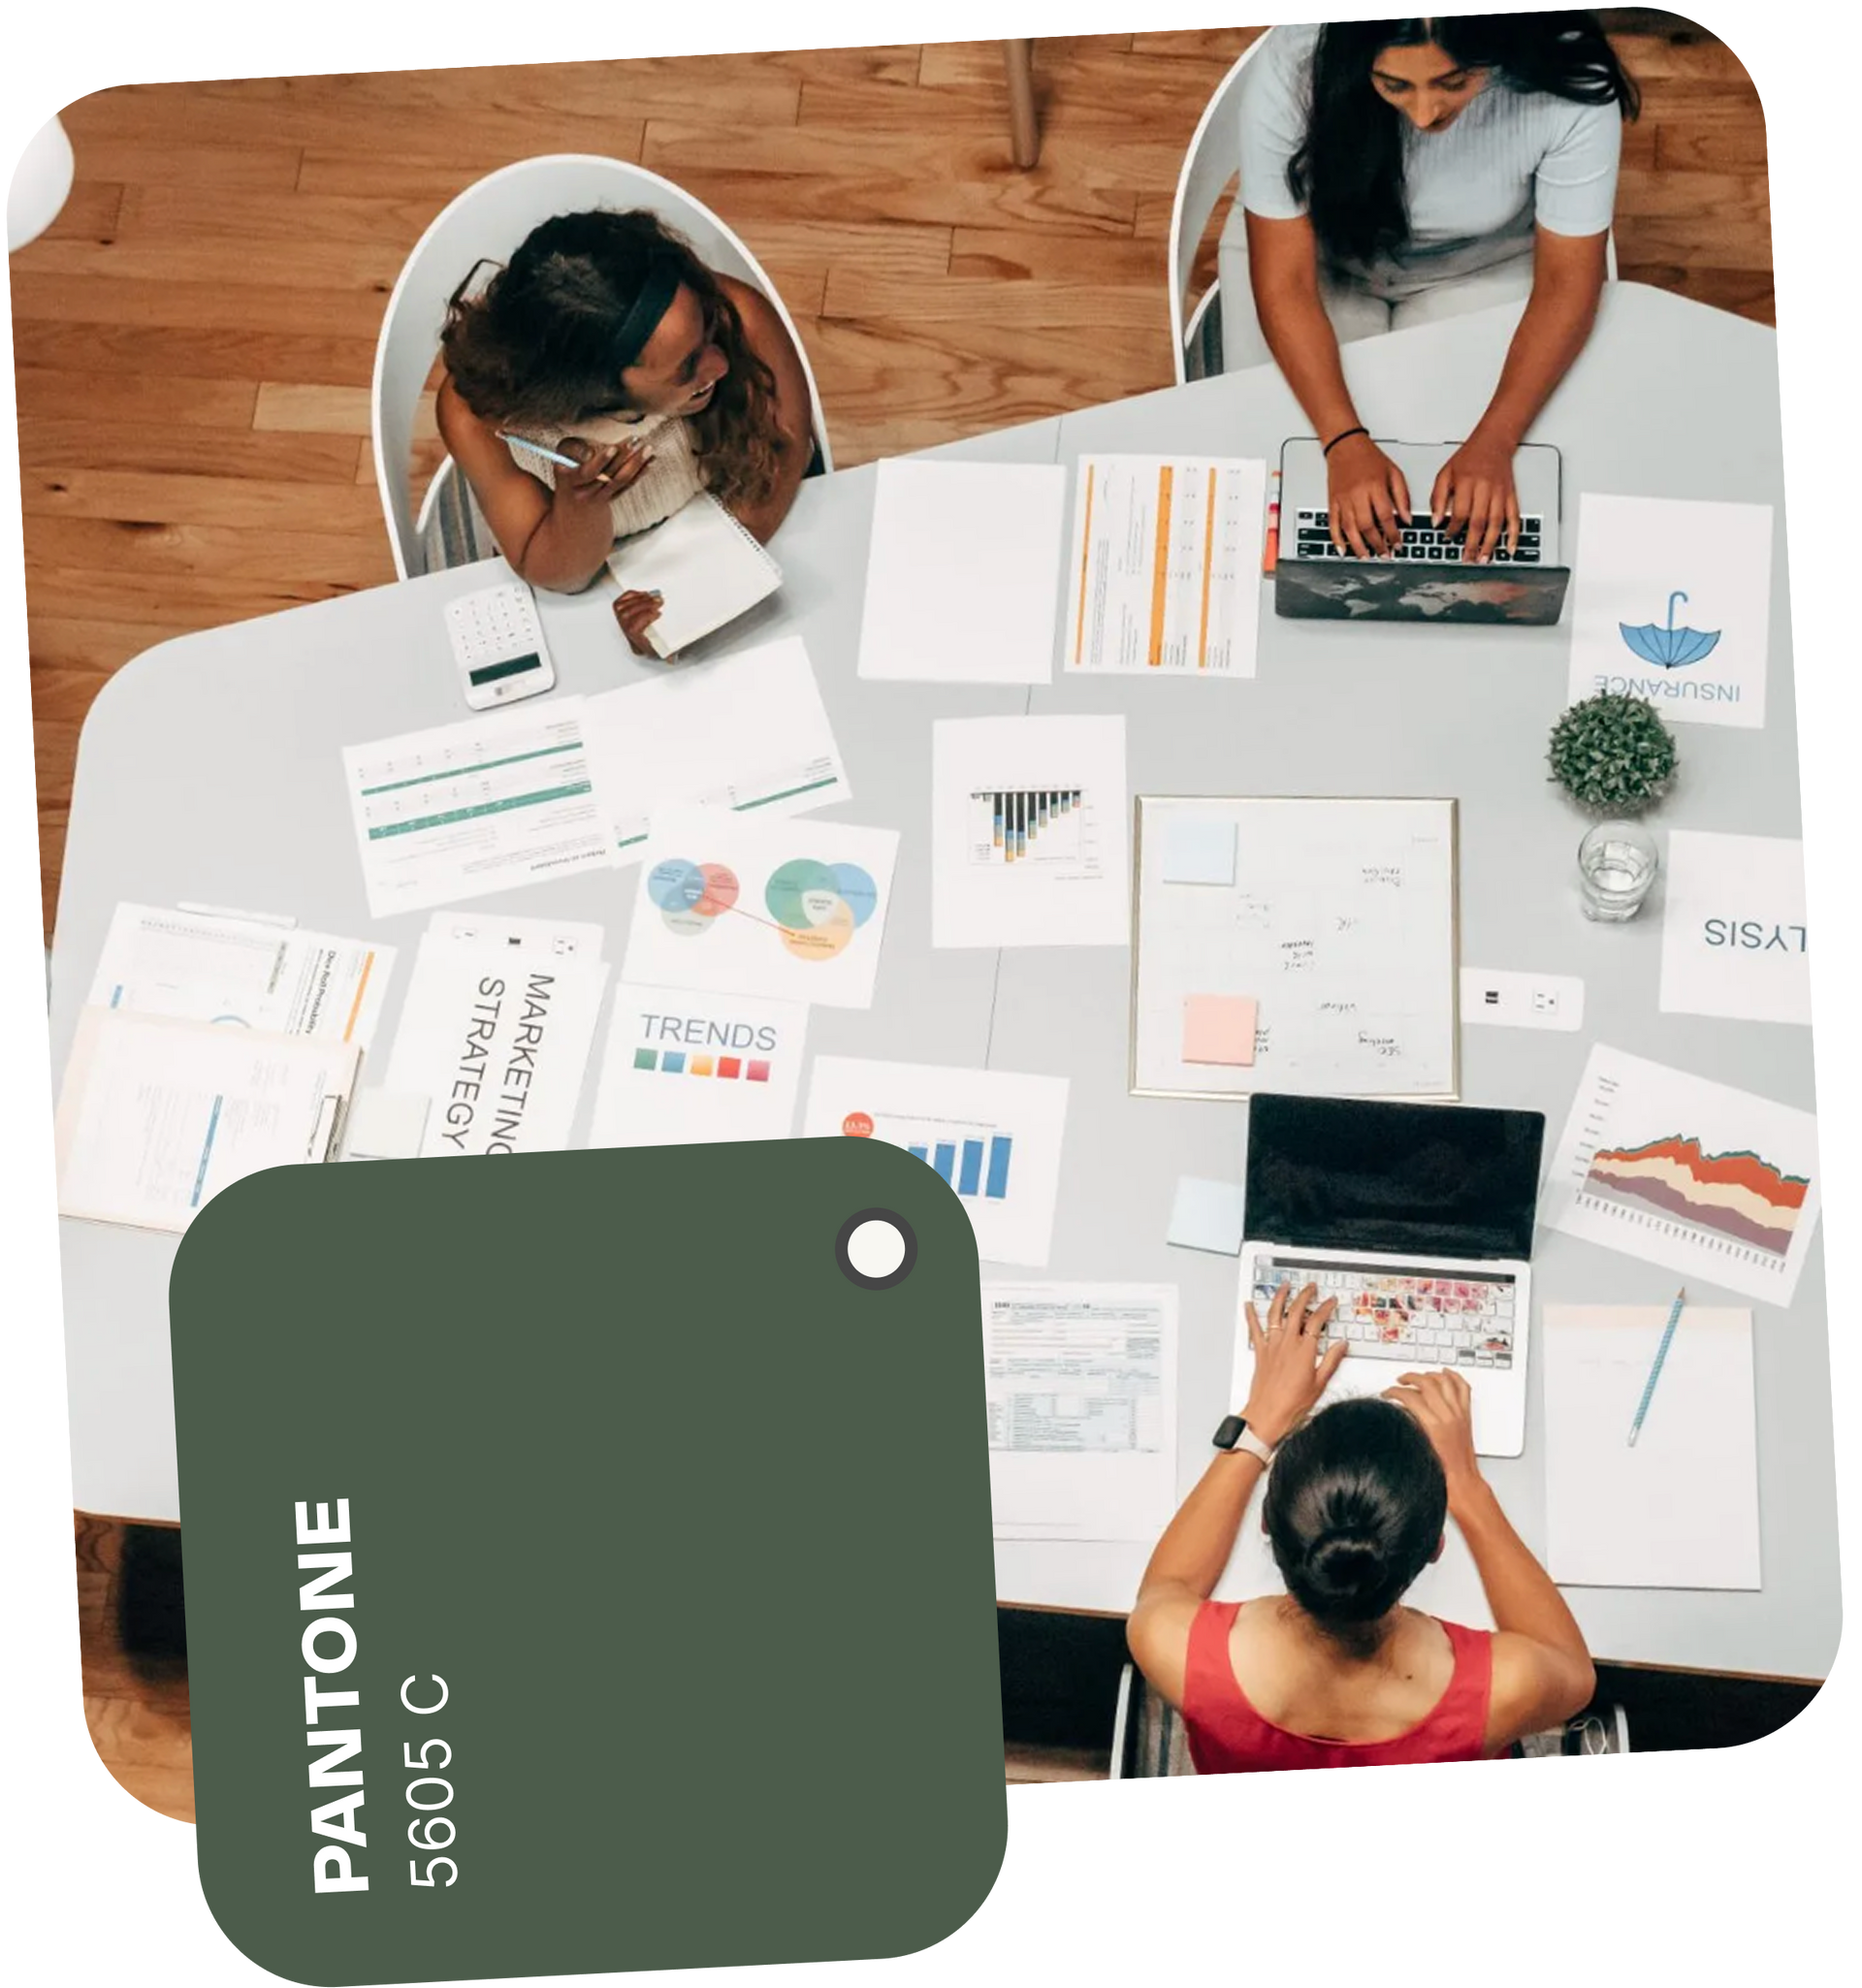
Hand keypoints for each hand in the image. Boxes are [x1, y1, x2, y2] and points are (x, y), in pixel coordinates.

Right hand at [558, 434, 653, 505]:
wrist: (572, 504)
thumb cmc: (566, 467)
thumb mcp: (562, 455)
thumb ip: (573, 449)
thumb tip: (590, 454)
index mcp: (569, 480)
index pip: (587, 472)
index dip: (600, 461)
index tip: (612, 448)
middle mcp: (585, 493)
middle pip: (608, 475)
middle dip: (624, 456)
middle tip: (637, 440)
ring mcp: (600, 497)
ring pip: (620, 481)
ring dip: (636, 464)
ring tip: (648, 448)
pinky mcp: (612, 497)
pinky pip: (627, 486)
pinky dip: (639, 473)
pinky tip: (650, 461)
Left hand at [612, 590, 667, 657]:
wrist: (653, 645)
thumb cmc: (659, 647)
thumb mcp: (666, 652)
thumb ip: (670, 654)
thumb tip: (671, 657)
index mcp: (637, 645)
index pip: (633, 630)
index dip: (644, 618)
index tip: (658, 613)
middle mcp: (627, 635)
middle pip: (627, 616)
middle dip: (644, 605)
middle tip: (658, 601)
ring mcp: (621, 624)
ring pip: (623, 609)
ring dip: (639, 600)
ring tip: (653, 596)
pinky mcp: (619, 614)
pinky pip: (620, 602)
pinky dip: (631, 596)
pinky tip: (642, 595)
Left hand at [1239, 1281, 1348, 1448]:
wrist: (1269, 1414)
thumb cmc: (1293, 1403)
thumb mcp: (1320, 1383)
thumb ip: (1332, 1361)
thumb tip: (1342, 1345)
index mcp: (1305, 1350)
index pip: (1317, 1321)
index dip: (1325, 1308)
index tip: (1331, 1301)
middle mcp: (1287, 1343)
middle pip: (1296, 1311)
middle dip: (1305, 1296)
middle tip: (1311, 1288)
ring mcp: (1272, 1345)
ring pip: (1276, 1314)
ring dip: (1281, 1297)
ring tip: (1285, 1286)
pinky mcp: (1260, 1351)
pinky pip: (1254, 1328)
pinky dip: (1251, 1315)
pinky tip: (1249, 1305)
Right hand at [1325, 433, 1410, 556]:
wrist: (1345, 445)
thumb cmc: (1369, 457)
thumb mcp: (1393, 472)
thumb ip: (1402, 496)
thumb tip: (1406, 518)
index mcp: (1375, 486)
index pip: (1385, 516)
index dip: (1393, 534)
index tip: (1398, 544)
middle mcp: (1358, 494)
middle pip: (1367, 526)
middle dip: (1377, 544)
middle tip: (1384, 554)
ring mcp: (1343, 499)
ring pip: (1350, 529)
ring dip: (1358, 546)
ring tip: (1366, 556)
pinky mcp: (1332, 501)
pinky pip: (1333, 524)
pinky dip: (1337, 539)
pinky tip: (1343, 549)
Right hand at [1382, 1368, 1482, 1504]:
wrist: (1461, 1481)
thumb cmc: (1441, 1472)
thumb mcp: (1417, 1446)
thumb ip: (1409, 1424)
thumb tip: (1400, 1410)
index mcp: (1434, 1424)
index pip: (1410, 1396)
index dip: (1394, 1391)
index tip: (1387, 1393)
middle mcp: (1449, 1415)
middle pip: (1427, 1382)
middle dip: (1409, 1378)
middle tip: (1399, 1382)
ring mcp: (1459, 1413)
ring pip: (1445, 1381)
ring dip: (1429, 1374)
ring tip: (1419, 1376)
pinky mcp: (1466, 1414)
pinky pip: (1463, 1388)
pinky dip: (1454, 1377)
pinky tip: (1446, 1374)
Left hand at [1430, 432, 1518, 563]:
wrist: (1493, 441)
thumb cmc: (1468, 458)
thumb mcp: (1445, 473)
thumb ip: (1437, 498)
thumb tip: (1436, 522)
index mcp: (1467, 483)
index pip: (1460, 513)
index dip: (1453, 529)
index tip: (1448, 539)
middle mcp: (1485, 489)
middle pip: (1479, 521)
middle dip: (1472, 543)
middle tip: (1467, 559)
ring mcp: (1501, 493)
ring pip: (1497, 523)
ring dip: (1491, 543)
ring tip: (1484, 558)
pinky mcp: (1511, 495)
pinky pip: (1514, 517)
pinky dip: (1514, 534)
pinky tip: (1510, 547)